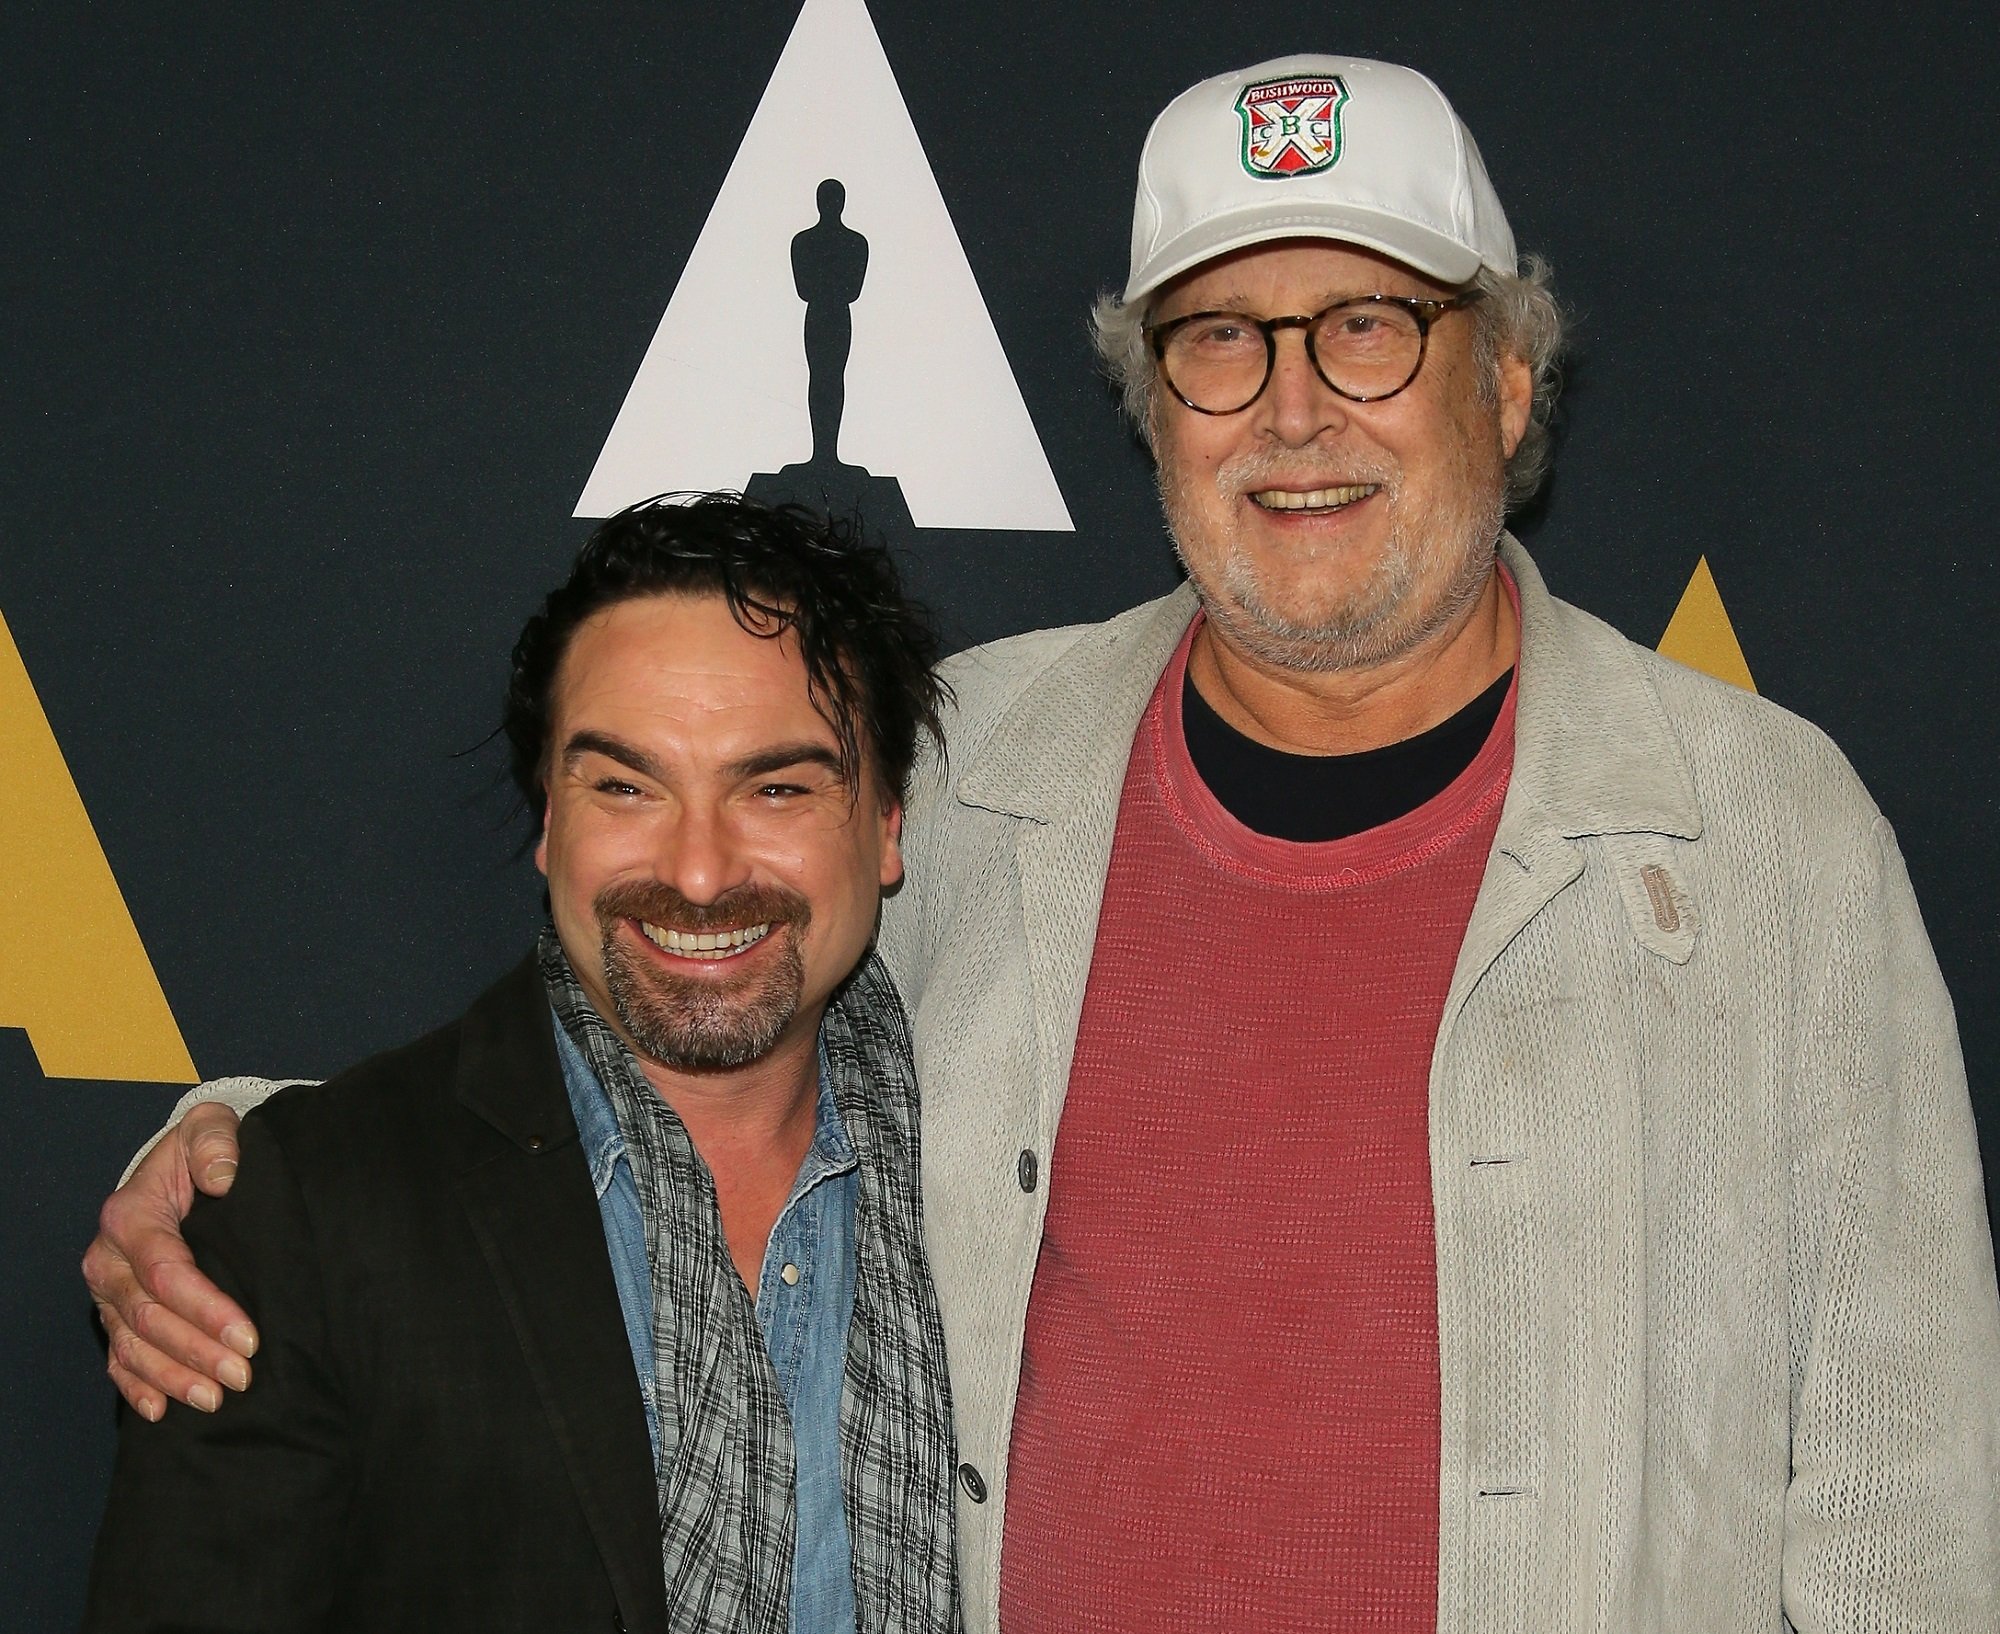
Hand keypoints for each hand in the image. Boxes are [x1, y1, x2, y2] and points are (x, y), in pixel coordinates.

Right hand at [82, 1102, 257, 1418]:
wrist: (179, 1168)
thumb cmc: (201, 1150)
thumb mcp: (210, 1126)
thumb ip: (216, 1141)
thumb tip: (222, 1176)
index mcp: (131, 1215)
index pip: (167, 1271)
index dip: (206, 1308)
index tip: (248, 1336)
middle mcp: (109, 1258)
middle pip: (149, 1317)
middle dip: (196, 1350)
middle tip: (242, 1376)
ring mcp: (109, 1292)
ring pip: (133, 1345)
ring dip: (172, 1376)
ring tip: (215, 1399)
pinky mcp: (114, 1313)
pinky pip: (118, 1358)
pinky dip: (138, 1386)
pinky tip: (162, 1410)